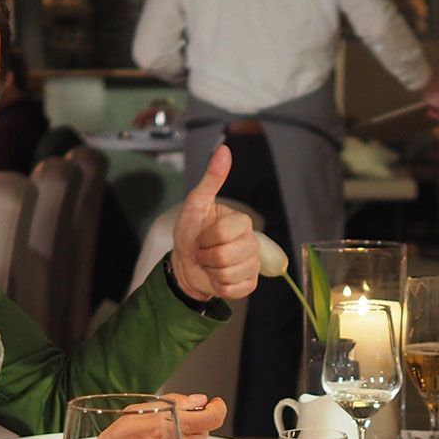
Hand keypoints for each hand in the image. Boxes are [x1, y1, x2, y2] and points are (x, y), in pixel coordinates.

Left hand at [169, 145, 260, 300]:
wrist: (186, 263)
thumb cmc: (191, 232)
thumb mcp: (196, 204)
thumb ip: (211, 179)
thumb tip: (224, 149)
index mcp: (242, 222)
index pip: (226, 232)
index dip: (206, 238)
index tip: (201, 237)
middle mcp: (252, 242)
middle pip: (228, 255)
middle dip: (207, 256)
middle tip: (203, 252)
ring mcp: (253, 265)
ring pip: (230, 273)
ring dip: (211, 271)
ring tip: (209, 264)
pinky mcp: (249, 284)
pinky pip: (234, 289)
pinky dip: (218, 286)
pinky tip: (216, 278)